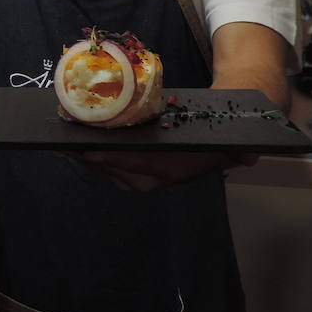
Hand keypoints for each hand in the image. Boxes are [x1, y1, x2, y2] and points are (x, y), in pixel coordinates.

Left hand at [71, 150, 256, 192]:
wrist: (221, 139)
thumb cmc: (218, 134)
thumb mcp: (231, 142)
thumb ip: (237, 150)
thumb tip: (249, 155)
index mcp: (175, 171)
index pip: (140, 168)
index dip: (115, 161)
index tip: (92, 153)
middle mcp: (156, 177)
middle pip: (116, 171)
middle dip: (90, 160)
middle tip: (66, 144)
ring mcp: (144, 174)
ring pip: (109, 169)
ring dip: (85, 158)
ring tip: (62, 142)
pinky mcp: (135, 167)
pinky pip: (108, 164)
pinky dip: (90, 155)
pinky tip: (73, 144)